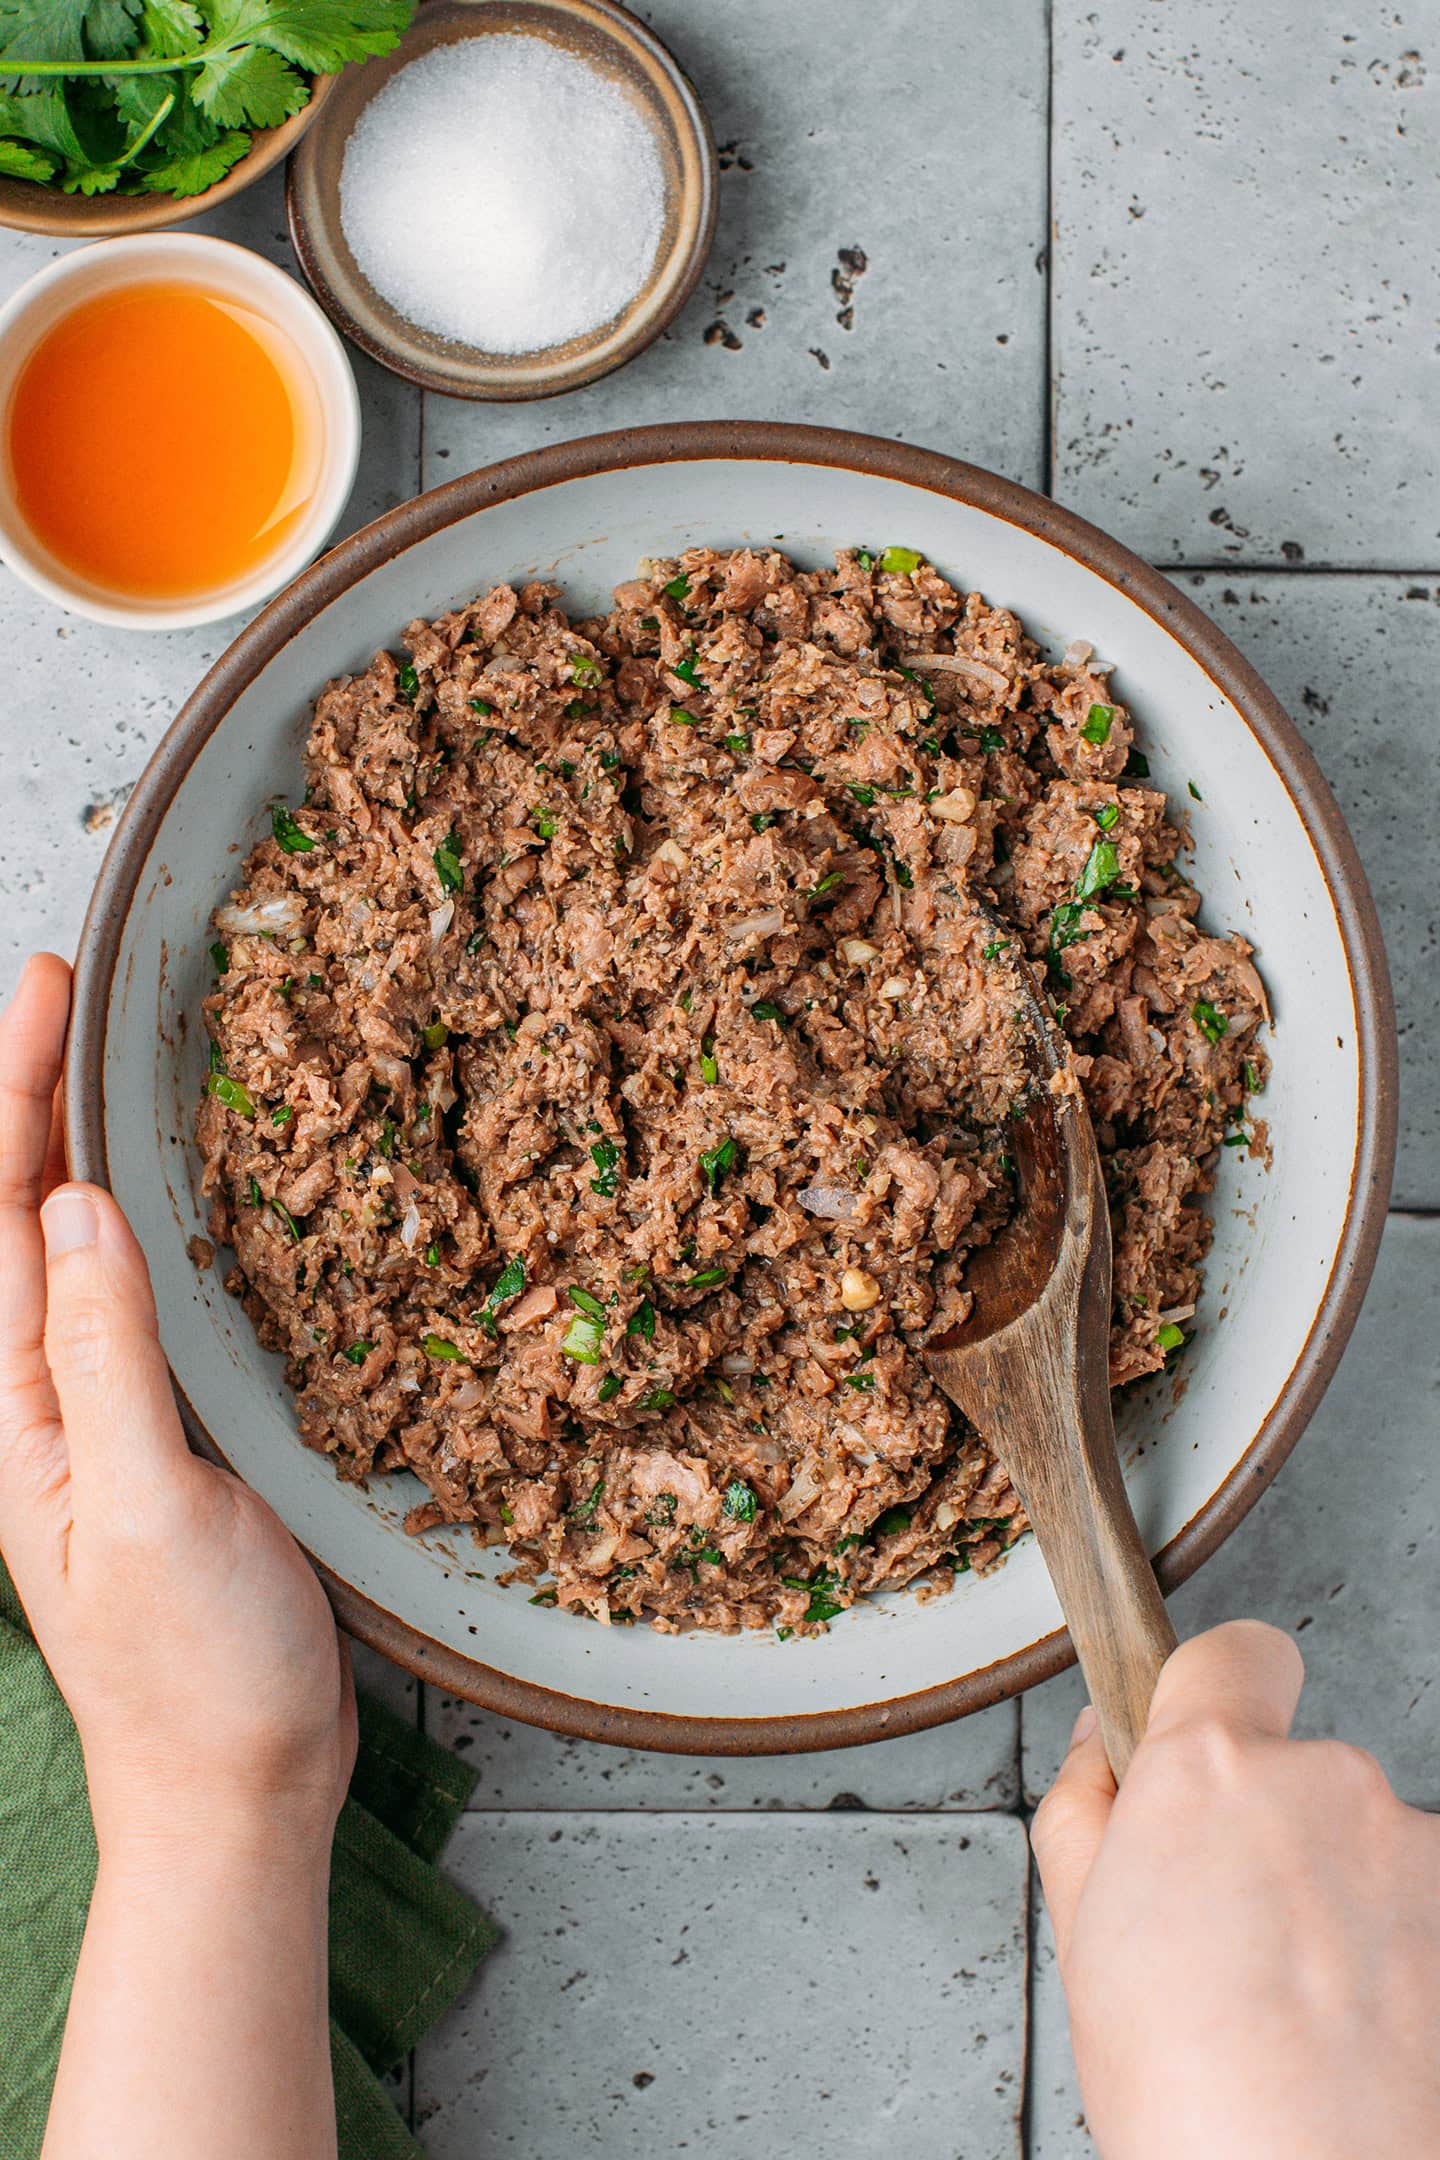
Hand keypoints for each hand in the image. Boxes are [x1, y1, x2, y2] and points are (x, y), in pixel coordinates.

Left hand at [0, 954, 354, 1863]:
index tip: (44, 992)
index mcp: (8, 1413)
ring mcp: (93, 1417)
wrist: (240, 1785)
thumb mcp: (144, 1506)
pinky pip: (135, 1299)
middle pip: (14, 1217)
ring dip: (78, 1145)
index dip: (9, 1095)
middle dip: (30, 1092)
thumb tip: (72, 1207)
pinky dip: (145, 1223)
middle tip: (71, 985)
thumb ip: (103, 1355)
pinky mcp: (156, 1436)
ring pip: (70, 1249)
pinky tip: (176, 1197)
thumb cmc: (192, 1671)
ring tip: (109, 1056)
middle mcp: (35, 1401)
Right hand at [1032, 1620, 1439, 2159]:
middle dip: (1269, 1830)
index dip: (1215, 1692)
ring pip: (1364, 1845)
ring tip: (1295, 2007)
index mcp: (1211, 1769)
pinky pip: (1419, 1904)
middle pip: (1297, 1767)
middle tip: (1227, 1937)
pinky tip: (1356, 2030)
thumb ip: (1087, 1809)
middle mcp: (1325, 1781)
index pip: (1235, 1651)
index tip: (1201, 1747)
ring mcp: (1413, 1848)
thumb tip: (1106, 1748)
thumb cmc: (1193, 2094)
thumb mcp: (1081, 1938)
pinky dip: (1397, 1953)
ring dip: (1339, 1898)